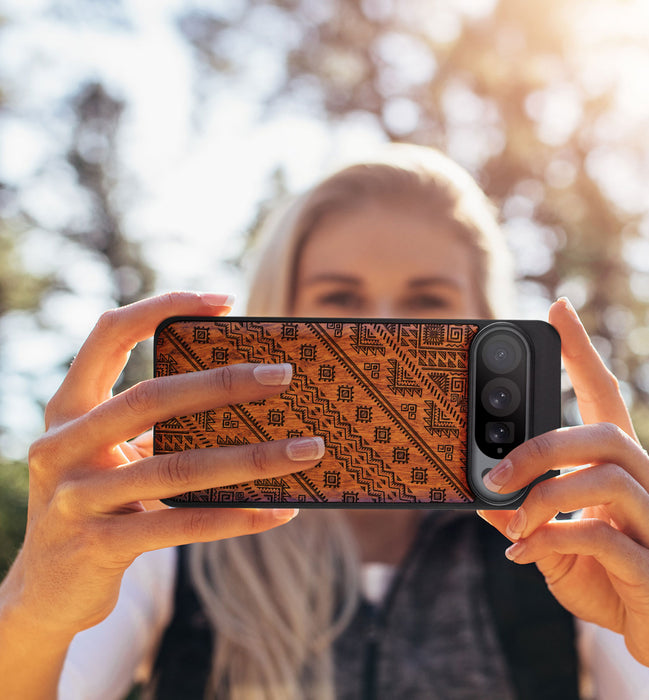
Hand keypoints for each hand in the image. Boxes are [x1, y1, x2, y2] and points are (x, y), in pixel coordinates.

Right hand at [3, 292, 323, 639]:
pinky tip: (280, 511)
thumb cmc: (99, 504)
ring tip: (307, 450)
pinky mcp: (98, 546)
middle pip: (151, 398)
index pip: (108, 335)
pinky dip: (236, 517)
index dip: (162, 307)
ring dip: (252, 457)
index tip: (224, 301)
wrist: (46, 591)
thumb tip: (248, 401)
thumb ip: (156, 427)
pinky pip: (182, 525)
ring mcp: (76, 498)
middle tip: (284, 375)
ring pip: (177, 467)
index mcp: (68, 409)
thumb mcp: (113, 456)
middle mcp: (62, 446)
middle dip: (223, 383)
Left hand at [478, 298, 648, 691]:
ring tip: (511, 522)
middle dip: (541, 447)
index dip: (582, 352)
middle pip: (604, 434)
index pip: (605, 395)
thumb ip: (523, 515)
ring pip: (607, 479)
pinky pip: (604, 538)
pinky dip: (553, 540)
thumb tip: (480, 495)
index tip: (558, 309)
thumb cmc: (609, 577)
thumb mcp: (553, 540)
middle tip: (494, 472)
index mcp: (622, 468)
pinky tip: (524, 554)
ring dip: (545, 497)